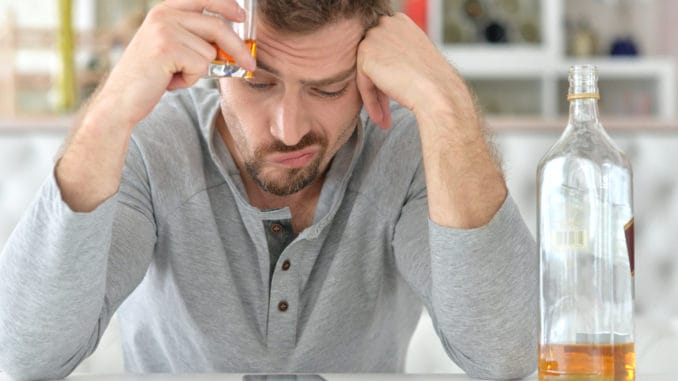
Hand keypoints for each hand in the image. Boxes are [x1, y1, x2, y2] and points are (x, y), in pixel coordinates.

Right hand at [96, 0, 255, 126]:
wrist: (121, 99)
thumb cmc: (149, 77)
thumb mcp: (172, 49)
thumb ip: (195, 39)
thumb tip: (230, 44)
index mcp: (164, 11)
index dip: (226, 6)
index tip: (241, 17)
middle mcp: (163, 15)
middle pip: (217, 27)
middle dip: (238, 49)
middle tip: (250, 65)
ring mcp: (164, 29)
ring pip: (209, 52)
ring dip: (198, 71)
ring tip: (174, 74)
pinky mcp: (167, 48)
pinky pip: (200, 66)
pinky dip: (190, 79)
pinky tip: (170, 80)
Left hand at [357, 13, 467, 129]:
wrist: (438, 93)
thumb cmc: (433, 82)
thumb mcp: (415, 59)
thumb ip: (396, 57)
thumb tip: (381, 69)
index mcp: (400, 22)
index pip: (384, 50)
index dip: (387, 75)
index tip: (392, 95)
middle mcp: (386, 24)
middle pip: (373, 61)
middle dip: (379, 88)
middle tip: (384, 112)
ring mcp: (375, 37)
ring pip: (367, 73)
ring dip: (375, 98)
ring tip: (383, 119)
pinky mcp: (366, 54)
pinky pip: (362, 83)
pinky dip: (370, 101)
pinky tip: (379, 118)